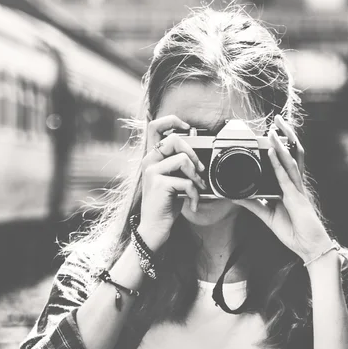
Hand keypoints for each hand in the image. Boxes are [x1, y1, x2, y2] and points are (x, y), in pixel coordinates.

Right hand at [138, 115, 206, 251]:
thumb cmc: (166, 204)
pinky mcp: (159, 184)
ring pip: (182, 159)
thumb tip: (196, 149)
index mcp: (152, 157)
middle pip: (174, 139)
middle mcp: (148, 161)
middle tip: (199, 169)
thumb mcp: (173, 179)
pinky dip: (194, 194)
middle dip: (192, 152)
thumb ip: (179, 164)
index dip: (172, 120)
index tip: (187, 127)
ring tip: (197, 188)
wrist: (154, 228)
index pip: (154, 126)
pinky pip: (186, 181)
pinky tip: (192, 203)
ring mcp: (152, 172)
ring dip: (196, 176)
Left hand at [236, 115, 332, 261]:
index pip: (288, 160)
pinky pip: (286, 176)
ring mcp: (298, 189)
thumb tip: (235, 196)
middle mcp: (297, 184)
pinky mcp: (296, 198)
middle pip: (294, 153)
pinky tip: (273, 151)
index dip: (283, 145)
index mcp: (292, 187)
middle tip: (278, 119)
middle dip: (287, 135)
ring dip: (282, 143)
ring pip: (291, 160)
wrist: (310, 248)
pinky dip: (278, 162)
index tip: (273, 132)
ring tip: (273, 129)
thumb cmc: (295, 232)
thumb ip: (253, 204)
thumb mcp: (267, 215)